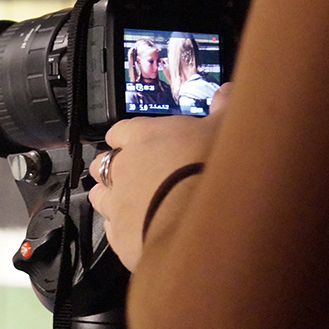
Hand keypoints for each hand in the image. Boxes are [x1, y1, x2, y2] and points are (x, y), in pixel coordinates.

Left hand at [88, 84, 231, 270]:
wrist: (204, 225)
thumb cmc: (213, 171)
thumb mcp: (228, 130)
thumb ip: (225, 108)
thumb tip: (229, 91)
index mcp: (142, 136)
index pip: (120, 131)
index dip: (127, 137)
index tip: (135, 141)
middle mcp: (122, 168)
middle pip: (104, 163)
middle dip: (114, 168)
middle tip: (132, 173)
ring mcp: (117, 203)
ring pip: (99, 196)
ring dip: (110, 197)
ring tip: (128, 201)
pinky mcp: (120, 237)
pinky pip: (111, 230)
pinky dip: (121, 229)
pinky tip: (136, 230)